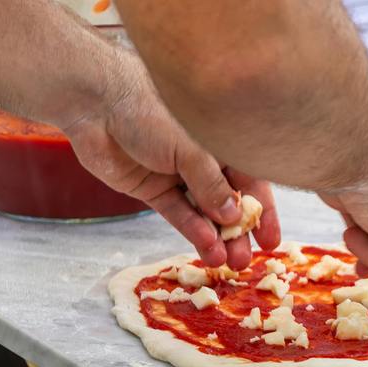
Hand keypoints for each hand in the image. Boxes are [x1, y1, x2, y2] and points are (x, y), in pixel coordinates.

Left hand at [59, 50, 279, 268]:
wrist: (96, 102)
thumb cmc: (150, 109)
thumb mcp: (192, 148)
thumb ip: (213, 184)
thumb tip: (234, 217)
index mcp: (220, 140)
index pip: (252, 179)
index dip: (262, 210)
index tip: (270, 238)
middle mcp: (202, 158)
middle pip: (228, 201)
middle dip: (239, 231)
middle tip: (246, 259)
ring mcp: (177, 174)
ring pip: (203, 212)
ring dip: (217, 237)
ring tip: (228, 263)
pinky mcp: (152, 188)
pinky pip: (177, 212)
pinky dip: (191, 229)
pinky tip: (206, 246)